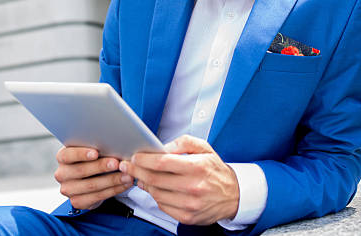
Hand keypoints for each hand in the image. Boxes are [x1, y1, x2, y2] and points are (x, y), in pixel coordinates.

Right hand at [54, 146, 132, 209]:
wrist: (88, 178)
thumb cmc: (91, 158)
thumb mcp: (89, 149)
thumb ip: (95, 145)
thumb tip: (113, 141)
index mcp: (63, 157)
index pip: (68, 155)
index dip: (81, 154)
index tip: (96, 152)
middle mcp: (62, 174)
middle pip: (81, 170)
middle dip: (101, 166)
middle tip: (117, 163)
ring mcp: (68, 189)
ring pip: (91, 185)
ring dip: (112, 180)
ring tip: (126, 175)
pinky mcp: (77, 201)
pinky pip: (97, 196)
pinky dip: (113, 190)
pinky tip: (123, 184)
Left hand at [119, 135, 238, 224]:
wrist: (233, 195)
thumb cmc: (215, 170)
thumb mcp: (204, 148)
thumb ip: (183, 142)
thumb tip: (163, 146)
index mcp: (196, 167)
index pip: (162, 163)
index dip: (144, 160)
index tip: (135, 157)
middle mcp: (193, 187)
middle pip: (155, 179)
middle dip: (137, 171)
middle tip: (128, 166)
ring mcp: (189, 205)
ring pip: (156, 194)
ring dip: (144, 184)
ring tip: (140, 176)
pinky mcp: (187, 217)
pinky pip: (163, 206)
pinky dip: (155, 196)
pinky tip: (154, 187)